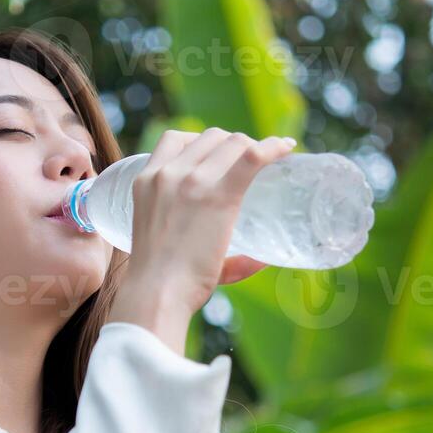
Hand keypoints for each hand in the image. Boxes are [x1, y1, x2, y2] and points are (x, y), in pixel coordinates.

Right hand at [108, 128, 296, 346]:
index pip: (176, 140)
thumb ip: (202, 245)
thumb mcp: (168, 245)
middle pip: (211, 137)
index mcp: (146, 180)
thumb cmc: (162, 284)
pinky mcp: (217, 195)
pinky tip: (287, 147)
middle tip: (251, 167)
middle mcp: (168, 173)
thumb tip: (259, 260)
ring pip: (233, 142)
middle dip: (233, 145)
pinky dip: (273, 147)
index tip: (221, 156)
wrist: (156, 295)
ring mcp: (192, 181)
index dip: (204, 142)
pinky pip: (252, 157)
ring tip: (269, 162)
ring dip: (253, 147)